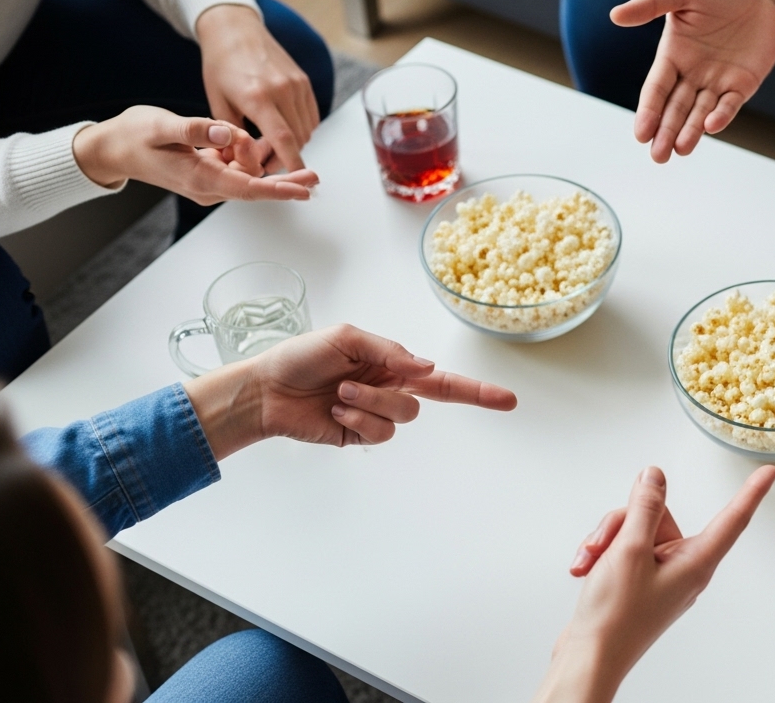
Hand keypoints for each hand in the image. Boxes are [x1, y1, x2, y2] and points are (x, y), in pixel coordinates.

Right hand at [73, 106, 317, 203]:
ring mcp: (209, 182)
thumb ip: (195, 130)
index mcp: (201, 179)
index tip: (304, 190)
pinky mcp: (209, 173)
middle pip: (256, 183)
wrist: (112, 148)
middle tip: (314, 174)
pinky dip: (241, 151)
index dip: (279, 189)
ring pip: (247, 171)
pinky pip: (236, 166)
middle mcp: (209, 187)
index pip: (249, 188)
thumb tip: (226, 133)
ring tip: (232, 130)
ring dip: (250, 152)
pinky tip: (236, 136)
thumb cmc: (133, 136)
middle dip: (281, 176)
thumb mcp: (161, 126)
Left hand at [184, 324, 517, 458]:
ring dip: (371, 401)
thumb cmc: (302, 357)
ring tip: (340, 391)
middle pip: (432, 397)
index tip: (508, 400)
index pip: (443, 380)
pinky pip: (379, 433)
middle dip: (397, 396)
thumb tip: (426, 368)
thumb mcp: (348, 338)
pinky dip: (359, 419)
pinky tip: (337, 411)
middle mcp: (391, 389)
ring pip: (404, 415)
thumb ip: (391, 352)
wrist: (266, 389)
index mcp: (393, 364)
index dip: (477, 391)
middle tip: (350, 386)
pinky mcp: (360, 436)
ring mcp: (377, 415)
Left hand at [197, 4, 318, 171]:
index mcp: (257, 96)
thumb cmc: (221, 64)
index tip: (295, 181)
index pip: (283, 138)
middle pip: (298, 138)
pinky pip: (311, 116)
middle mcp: (282, 90)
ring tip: (272, 146)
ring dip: (294, 144)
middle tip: (266, 163)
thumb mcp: (217, 102)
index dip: (292, 163)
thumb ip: (233, 135)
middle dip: (286, 157)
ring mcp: (297, 84)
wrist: (235, 29)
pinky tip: (284, 130)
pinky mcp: (304, 81)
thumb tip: (243, 163)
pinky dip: (301, 129)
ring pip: (306, 129)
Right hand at [533, 465, 774, 702]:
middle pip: (661, 517)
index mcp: (695, 563)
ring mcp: (660, 575)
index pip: (732, 519)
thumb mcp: (629, 550)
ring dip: (608, 540)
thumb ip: (645, 508)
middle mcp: (683, 568)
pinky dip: (604, 554)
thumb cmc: (615, 618)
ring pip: (636, 530)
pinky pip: (625, 549)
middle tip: (606, 543)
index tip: (768, 473)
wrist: (589, 658)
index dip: (751, 493)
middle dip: (625, 521)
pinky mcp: (640, 581)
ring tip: (593, 562)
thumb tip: (655, 477)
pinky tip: (587, 569)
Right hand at [611, 0, 774, 162]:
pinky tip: (711, 127)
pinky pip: (730, 104)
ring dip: (690, 132)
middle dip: (666, 132)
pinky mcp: (743, 84)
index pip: (656, 89)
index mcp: (672, 55)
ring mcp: (717, 81)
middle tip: (658, 156)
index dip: (649, 111)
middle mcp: (692, 73)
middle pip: (675, 108)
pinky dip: (721, 116)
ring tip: (680, 150)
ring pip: (700, 112)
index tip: (641, 133)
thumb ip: (651, 4)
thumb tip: (615, 16)